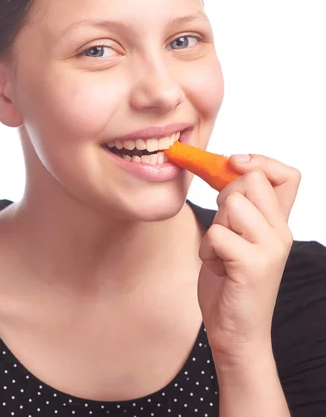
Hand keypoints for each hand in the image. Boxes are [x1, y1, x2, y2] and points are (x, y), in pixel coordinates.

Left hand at [197, 153, 300, 364]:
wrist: (236, 333)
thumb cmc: (230, 282)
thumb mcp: (238, 236)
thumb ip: (239, 206)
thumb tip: (226, 168)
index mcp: (279, 223)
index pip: (287, 174)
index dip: (260, 161)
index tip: (235, 166)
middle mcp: (281, 232)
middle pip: (252, 180)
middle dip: (225, 196)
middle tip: (224, 228)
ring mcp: (270, 248)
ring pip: (232, 204)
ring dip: (215, 225)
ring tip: (221, 251)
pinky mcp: (253, 265)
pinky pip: (217, 234)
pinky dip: (207, 249)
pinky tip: (218, 267)